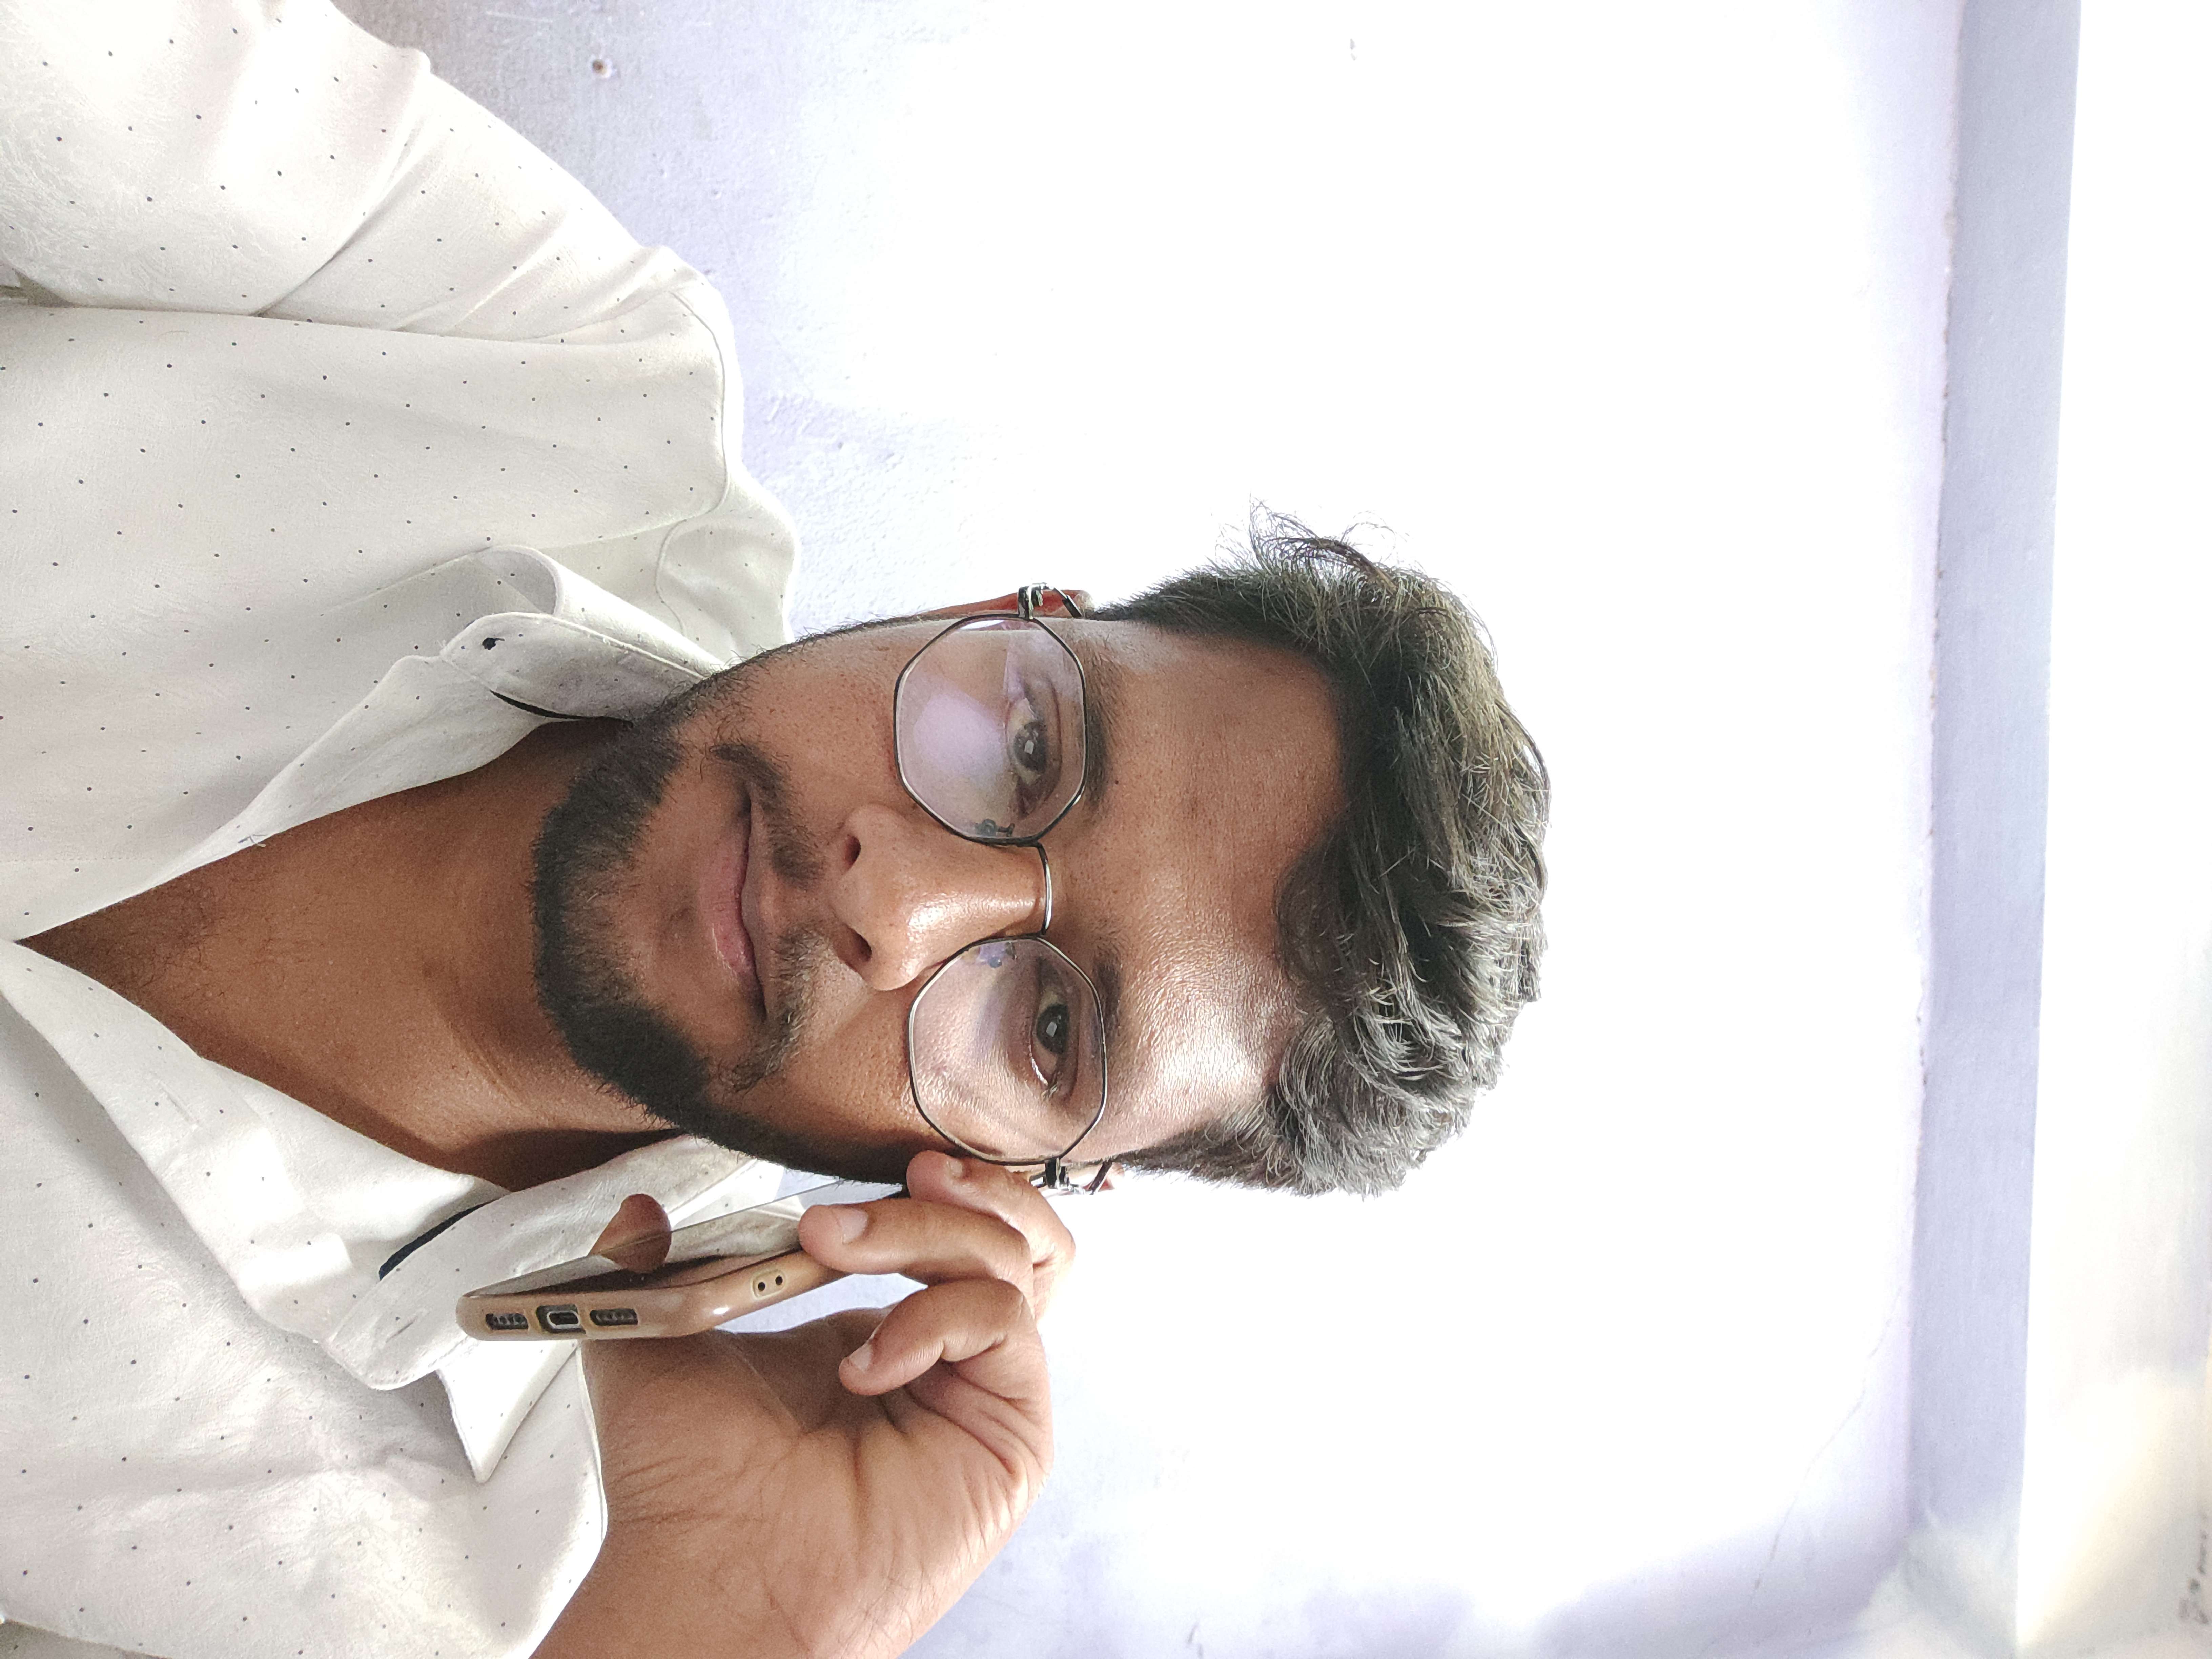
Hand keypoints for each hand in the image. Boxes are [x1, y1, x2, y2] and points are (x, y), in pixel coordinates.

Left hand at [534, 1151, 1076, 1658]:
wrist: (708, 1575)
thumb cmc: (684, 1487)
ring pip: (1015, 1260)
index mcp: (882, 1332)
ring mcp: (983, 1395)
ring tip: (842, 1245)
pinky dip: (935, 1317)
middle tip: (890, 1177)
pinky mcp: (1011, 1436)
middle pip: (1006, 1228)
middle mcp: (945, 1359)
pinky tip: (866, 1361)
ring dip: (933, 1230)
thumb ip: (644, 1269)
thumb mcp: (656, 1347)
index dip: (921, 1184)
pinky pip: (1005, 1326)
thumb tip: (633, 1210)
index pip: (947, 1225)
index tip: (863, 1164)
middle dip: (956, 1185)